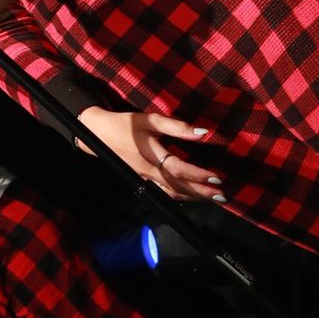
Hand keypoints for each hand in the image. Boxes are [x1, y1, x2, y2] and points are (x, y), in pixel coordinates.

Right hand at [76, 108, 223, 202]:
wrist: (97, 134)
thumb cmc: (125, 124)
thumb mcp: (150, 120)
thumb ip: (176, 127)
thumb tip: (202, 133)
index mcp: (151, 156)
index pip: (178, 170)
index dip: (198, 176)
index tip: (216, 178)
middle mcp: (149, 172)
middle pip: (178, 187)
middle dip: (201, 193)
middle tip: (222, 197)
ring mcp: (145, 178)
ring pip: (171, 193)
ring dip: (192, 197)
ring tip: (210, 198)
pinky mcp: (142, 180)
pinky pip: (163, 192)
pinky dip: (179, 196)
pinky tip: (189, 196)